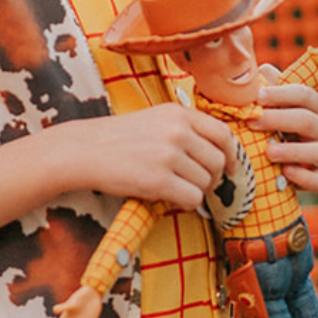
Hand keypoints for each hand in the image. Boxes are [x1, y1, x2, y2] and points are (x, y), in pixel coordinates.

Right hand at [48, 103, 236, 209]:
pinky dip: (187, 203)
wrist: (85, 150)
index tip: (230, 168)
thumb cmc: (120, 137)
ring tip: (176, 187)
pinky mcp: (159, 180)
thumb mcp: (156, 118)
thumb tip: (219, 153)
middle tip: (197, 183)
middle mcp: (178, 131)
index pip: (223, 134)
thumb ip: (186, 129)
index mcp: (179, 113)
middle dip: (213, 177)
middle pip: (218, 162)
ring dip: (196, 190)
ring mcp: (169, 156)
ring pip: (206, 182)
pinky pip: (193, 199)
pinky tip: (171, 197)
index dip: (232, 154)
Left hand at [250, 75, 317, 192]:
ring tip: (268, 151)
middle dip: (279, 120)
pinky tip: (286, 173)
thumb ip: (264, 84)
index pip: (304, 94)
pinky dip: (305, 178)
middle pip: (308, 121)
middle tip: (253, 121)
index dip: (281, 94)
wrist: (265, 159)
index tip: (257, 97)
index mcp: (312, 106)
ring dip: (293, 151)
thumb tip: (262, 70)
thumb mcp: (264, 102)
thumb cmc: (265, 122)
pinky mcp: (316, 177)